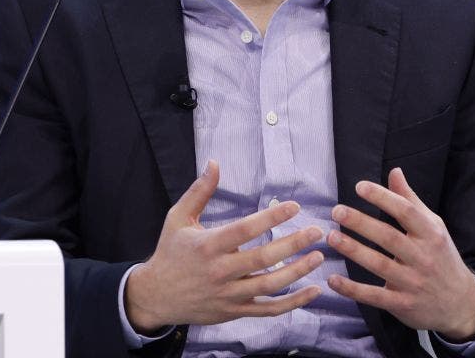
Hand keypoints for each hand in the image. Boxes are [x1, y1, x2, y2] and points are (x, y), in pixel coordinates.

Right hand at [124, 160, 324, 332]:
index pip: (245, 230)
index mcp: (208, 246)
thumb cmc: (170, 252)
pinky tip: (312, 290)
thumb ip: (199, 191)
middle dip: (293, 244)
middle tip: (317, 232)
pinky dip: (293, 303)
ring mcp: (228, 294)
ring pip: (270, 286)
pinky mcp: (234, 311)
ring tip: (318, 256)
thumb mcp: (178, 218)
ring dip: (298, 271)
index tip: (295, 206)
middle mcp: (220, 271)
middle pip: (263, 259)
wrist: (155, 295)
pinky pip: (268, 310)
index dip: (271, 217)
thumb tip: (214, 163)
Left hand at [326, 167, 474, 340]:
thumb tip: (394, 171)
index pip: (406, 212)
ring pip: (379, 265)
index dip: (382, 198)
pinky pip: (374, 296)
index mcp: (431, 234)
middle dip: (361, 223)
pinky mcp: (402, 304)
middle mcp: (423, 257)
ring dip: (354, 251)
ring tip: (331, 237)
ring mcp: (413, 282)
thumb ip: (410, 201)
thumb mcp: (433, 227)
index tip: (359, 186)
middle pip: (389, 237)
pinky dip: (352, 289)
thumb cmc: (441, 256)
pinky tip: (333, 279)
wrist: (460, 303)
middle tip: (337, 211)